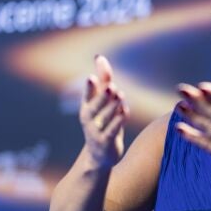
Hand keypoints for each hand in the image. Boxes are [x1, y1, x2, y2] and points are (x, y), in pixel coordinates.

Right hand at [79, 55, 127, 169]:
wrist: (99, 154)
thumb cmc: (102, 121)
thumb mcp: (102, 101)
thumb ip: (103, 80)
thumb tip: (99, 56)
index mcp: (86, 106)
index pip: (87, 95)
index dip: (89, 87)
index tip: (91, 78)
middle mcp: (88, 118)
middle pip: (95, 106)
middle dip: (103, 97)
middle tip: (111, 87)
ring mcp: (95, 131)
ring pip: (105, 117)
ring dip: (113, 106)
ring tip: (120, 95)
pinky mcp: (105, 141)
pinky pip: (112, 130)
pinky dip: (118, 121)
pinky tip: (125, 111)